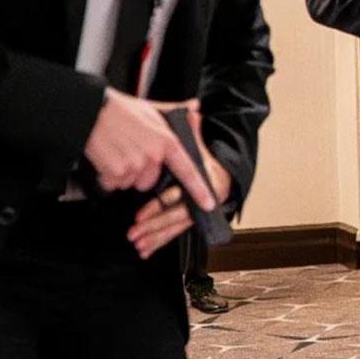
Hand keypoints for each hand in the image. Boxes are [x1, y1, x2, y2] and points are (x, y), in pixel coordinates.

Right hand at [84, 91, 216, 208]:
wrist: (89, 110)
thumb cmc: (119, 109)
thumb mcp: (151, 108)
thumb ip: (175, 111)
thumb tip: (194, 107)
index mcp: (166, 141)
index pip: (187, 170)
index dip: (199, 189)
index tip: (208, 202)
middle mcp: (152, 155)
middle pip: (150, 181)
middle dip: (139, 173)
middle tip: (128, 152)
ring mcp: (134, 165)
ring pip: (131, 183)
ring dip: (122, 174)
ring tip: (116, 151)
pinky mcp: (115, 172)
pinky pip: (113, 183)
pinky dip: (107, 175)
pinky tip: (105, 157)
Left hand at [127, 114, 232, 259]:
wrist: (223, 176)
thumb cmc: (206, 160)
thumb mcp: (199, 143)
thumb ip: (192, 129)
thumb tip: (193, 109)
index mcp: (207, 179)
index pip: (187, 189)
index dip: (172, 197)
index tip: (158, 203)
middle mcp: (204, 199)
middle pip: (179, 213)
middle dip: (156, 222)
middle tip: (136, 227)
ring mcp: (197, 212)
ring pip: (176, 227)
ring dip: (155, 236)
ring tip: (137, 241)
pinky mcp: (188, 222)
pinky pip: (174, 233)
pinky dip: (159, 242)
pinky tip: (146, 249)